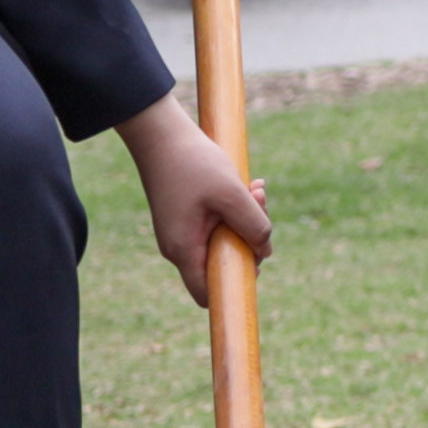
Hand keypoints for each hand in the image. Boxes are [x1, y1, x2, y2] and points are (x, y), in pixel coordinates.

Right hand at [122, 105, 271, 293]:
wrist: (161, 134)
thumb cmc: (194, 163)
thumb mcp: (232, 194)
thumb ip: (254, 225)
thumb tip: (266, 251)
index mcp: (184, 250)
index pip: (208, 294)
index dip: (234, 286)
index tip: (255, 262)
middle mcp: (179, 247)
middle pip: (224, 263)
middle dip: (251, 239)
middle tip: (260, 204)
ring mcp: (182, 232)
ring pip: (226, 240)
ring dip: (248, 219)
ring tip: (256, 188)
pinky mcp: (188, 217)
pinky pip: (219, 223)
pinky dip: (237, 209)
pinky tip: (249, 186)